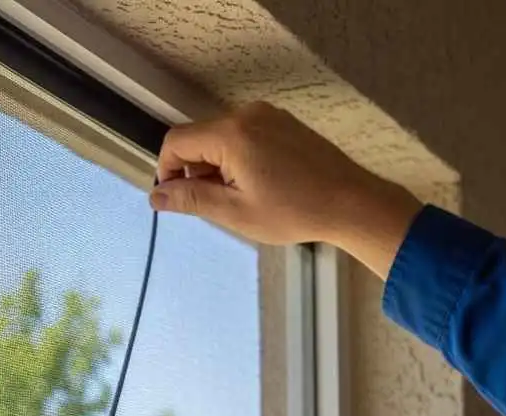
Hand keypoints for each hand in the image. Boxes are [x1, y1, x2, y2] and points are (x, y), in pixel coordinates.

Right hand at [151, 102, 421, 278]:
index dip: (167, 172)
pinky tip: (255, 185)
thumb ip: (191, 200)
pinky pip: (243, 135)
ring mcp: (267, 115)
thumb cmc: (293, 211)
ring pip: (220, 138)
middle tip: (213, 206)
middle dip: (194, 171)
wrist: (350, 202)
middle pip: (198, 137)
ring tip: (238, 199)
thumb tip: (155, 196)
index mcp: (231, 134)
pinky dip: (236, 159)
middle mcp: (246, 114)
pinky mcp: (281, 122)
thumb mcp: (235, 212)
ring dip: (215, 167)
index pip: (176, 142)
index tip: (177, 200)